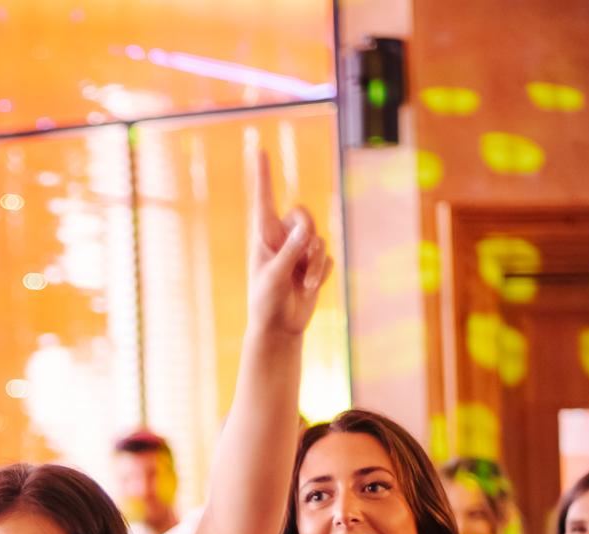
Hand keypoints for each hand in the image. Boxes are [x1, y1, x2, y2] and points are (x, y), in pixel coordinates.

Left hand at [248, 147, 331, 336]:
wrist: (280, 328)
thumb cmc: (266, 302)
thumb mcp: (275, 277)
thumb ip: (291, 252)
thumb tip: (307, 230)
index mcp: (264, 236)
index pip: (264, 200)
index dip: (264, 175)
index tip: (259, 149)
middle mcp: (282, 238)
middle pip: (304, 215)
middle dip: (308, 234)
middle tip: (304, 253)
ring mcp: (299, 250)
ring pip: (319, 239)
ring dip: (315, 262)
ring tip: (305, 283)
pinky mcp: (314, 263)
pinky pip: (328, 257)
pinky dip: (322, 272)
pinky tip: (310, 287)